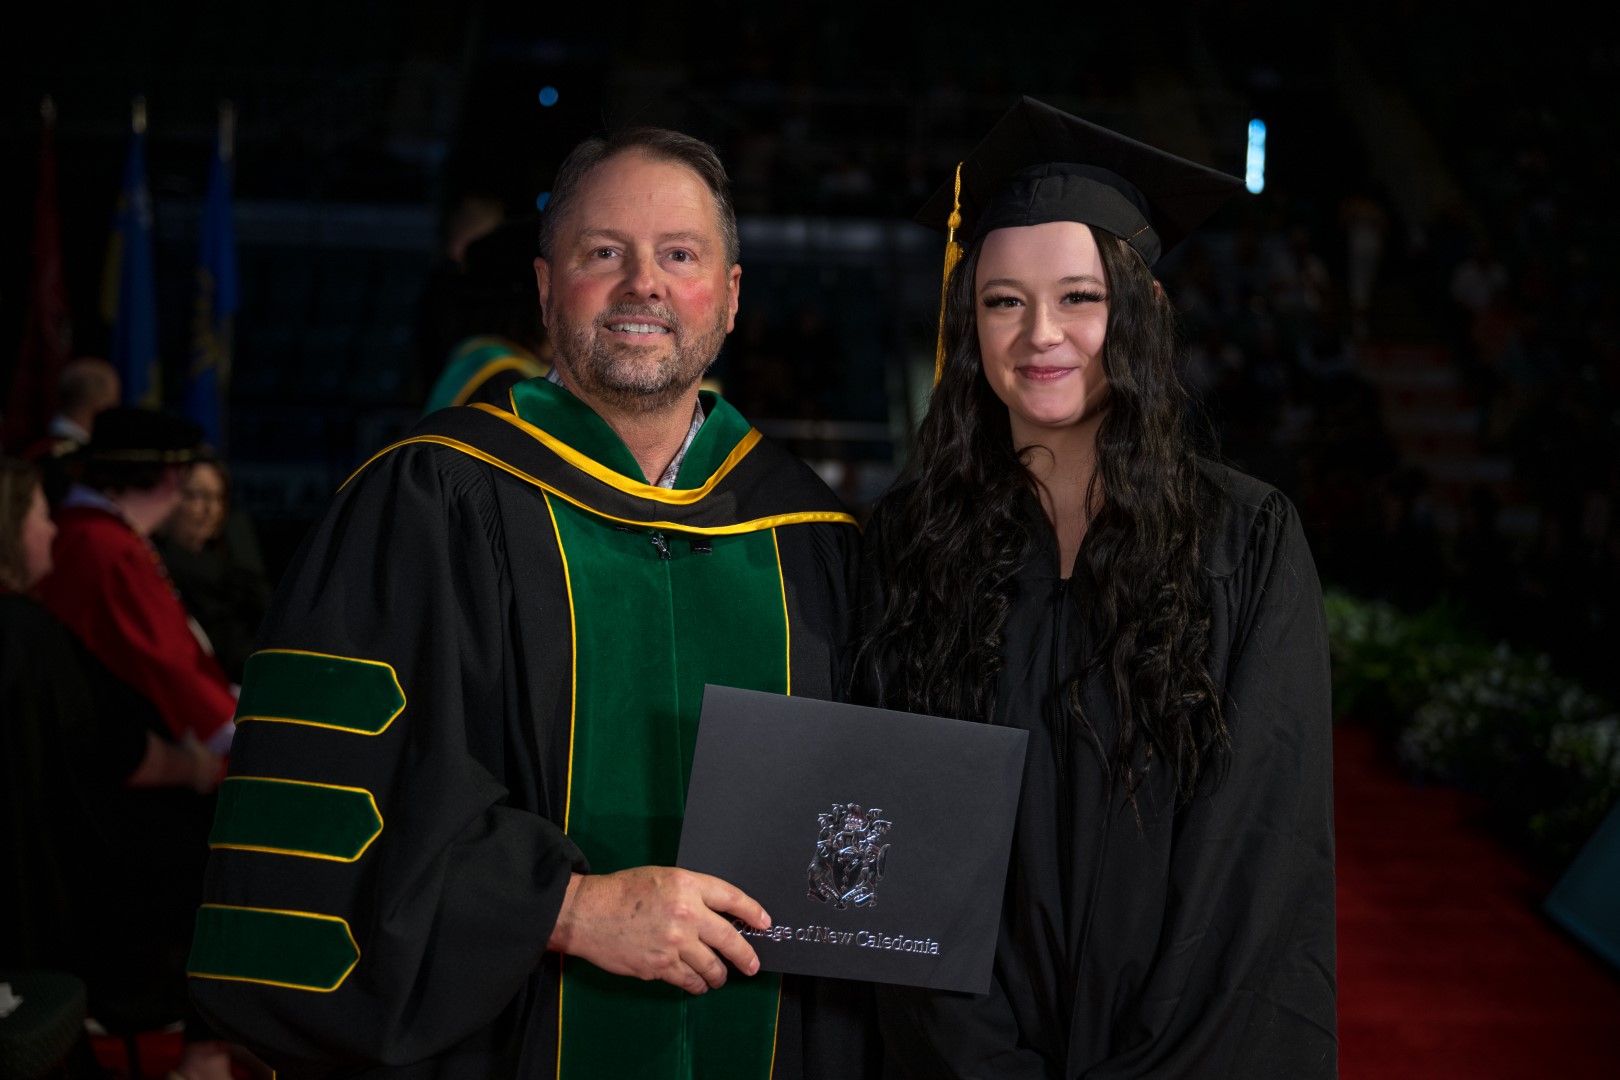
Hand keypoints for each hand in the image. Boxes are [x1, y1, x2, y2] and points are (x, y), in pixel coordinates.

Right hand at [184, 735, 225, 792]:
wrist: (185, 764)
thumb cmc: (189, 749)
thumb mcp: (190, 738)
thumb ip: (191, 733)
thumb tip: (189, 727)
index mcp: (215, 757)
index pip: (216, 758)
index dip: (210, 758)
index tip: (203, 758)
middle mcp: (215, 769)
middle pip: (216, 770)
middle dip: (210, 769)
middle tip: (202, 769)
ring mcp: (210, 778)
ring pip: (212, 780)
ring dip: (207, 779)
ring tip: (200, 778)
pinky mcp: (203, 787)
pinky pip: (204, 790)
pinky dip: (201, 789)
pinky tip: (197, 787)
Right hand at [547, 867, 768, 994]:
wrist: (589, 913)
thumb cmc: (623, 892)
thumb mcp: (662, 878)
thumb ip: (691, 893)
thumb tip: (717, 915)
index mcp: (687, 885)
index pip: (732, 899)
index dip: (752, 912)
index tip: (764, 923)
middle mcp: (686, 914)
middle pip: (729, 939)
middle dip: (745, 955)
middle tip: (752, 964)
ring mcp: (674, 943)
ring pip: (712, 966)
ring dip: (719, 975)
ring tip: (720, 977)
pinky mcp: (660, 966)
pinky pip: (689, 980)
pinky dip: (697, 984)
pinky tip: (699, 984)